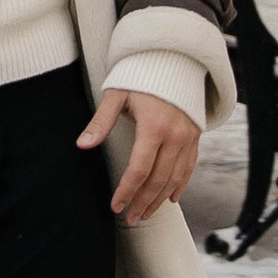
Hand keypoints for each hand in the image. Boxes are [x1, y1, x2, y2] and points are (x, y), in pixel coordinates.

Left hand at [80, 87, 199, 223]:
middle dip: (143, 203)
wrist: (172, 59)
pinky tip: (170, 199)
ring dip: (159, 200)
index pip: (139, 169)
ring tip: (145, 214)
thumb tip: (82, 145)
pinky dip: (180, 186)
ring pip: (174, 178)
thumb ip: (101, 122)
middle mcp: (175, 136)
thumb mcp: (117, 94)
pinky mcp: (195, 137)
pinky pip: (189, 168)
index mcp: (154, 126)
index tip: (116, 206)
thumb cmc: (140, 75)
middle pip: (158, 180)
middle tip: (130, 219)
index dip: (127, 191)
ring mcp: (188, 138)